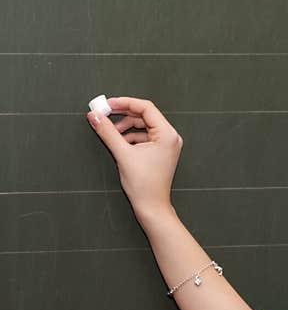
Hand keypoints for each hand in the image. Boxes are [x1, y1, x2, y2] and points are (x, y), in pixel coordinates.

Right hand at [86, 96, 182, 220]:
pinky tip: (119, 144)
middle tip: (104, 114)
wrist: (152, 207)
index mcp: (167, 134)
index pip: (146, 108)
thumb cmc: (144, 185)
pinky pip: (144, 137)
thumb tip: (94, 115)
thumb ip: (107, 132)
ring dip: (125, 127)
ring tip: (110, 133)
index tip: (106, 104)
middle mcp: (170, 137)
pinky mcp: (160, 152)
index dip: (124, 103)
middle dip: (123, 115)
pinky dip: (130, 137)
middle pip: (144, 115)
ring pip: (143, 126)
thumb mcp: (122, 154)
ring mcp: (166, 145)